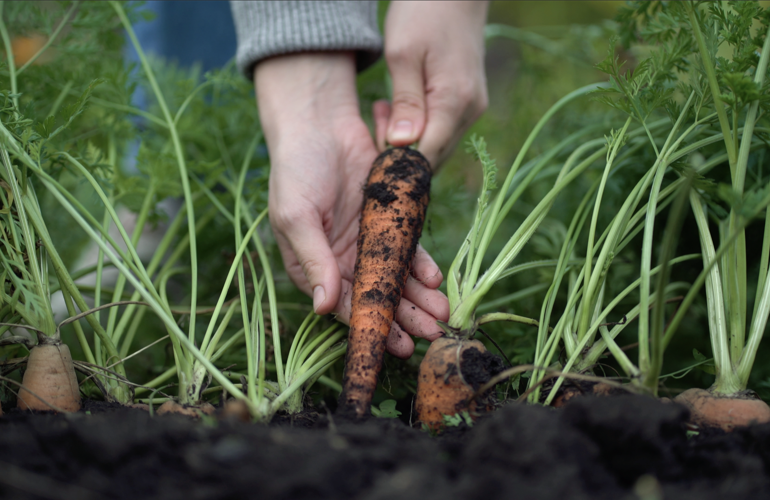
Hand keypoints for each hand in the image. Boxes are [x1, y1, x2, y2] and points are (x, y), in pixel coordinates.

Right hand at [255, 52, 448, 358]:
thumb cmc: (296, 170)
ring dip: (418, 297)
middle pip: (376, 295)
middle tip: (430, 334)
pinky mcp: (387, 219)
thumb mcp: (297, 217)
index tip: (394, 344)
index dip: (370, 325)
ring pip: (396, 276)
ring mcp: (366, 240)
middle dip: (403, 317)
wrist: (320, 123)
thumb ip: (313, 260)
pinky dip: (421, 264)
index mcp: (314, 265)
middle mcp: (341, 259)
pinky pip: (407, 247)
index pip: (344, 305)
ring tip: (441, 313)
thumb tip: (322, 307)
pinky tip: (435, 278)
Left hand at [374, 1, 488, 167]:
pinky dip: (419, 129)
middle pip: (434, 156)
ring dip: (408, 141)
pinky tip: (398, 107)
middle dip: (400, 154)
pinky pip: (443, 130)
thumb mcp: (403, 55)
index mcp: (455, 101)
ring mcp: (472, 108)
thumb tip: (401, 145)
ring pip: (438, 146)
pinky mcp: (469, 102)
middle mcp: (470, 111)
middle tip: (376, 121)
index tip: (372, 152)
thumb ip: (405, 103)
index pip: (427, 155)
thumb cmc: (423, 13)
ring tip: (383, 109)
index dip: (398, 164)